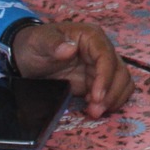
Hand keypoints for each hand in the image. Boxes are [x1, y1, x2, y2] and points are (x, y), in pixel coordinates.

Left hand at [13, 20, 134, 118]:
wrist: (27, 56)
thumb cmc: (34, 44)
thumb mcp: (39, 41)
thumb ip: (53, 44)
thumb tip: (70, 50)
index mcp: (91, 37)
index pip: (107, 56)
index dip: (106, 77)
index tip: (97, 97)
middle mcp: (101, 50)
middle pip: (119, 71)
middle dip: (111, 93)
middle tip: (95, 111)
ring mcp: (100, 66)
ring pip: (122, 82)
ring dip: (113, 99)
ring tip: (95, 112)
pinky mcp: (97, 80)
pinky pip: (115, 90)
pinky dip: (111, 101)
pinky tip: (94, 107)